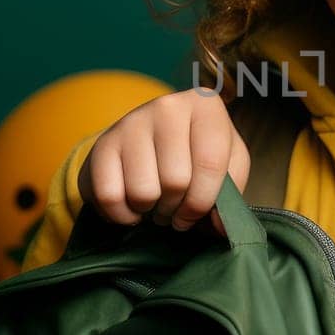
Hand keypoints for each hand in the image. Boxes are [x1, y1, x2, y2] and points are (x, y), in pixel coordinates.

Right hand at [78, 88, 250, 236]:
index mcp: (205, 106)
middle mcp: (168, 106)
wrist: (151, 139)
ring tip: (155, 203)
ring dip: (150, 211)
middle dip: (176, 208)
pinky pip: (109, 196)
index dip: (203, 203)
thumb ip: (231, 196)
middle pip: (175, 181)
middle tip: (174, 207)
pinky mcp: (102, 143)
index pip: (210, 164)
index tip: (195, 214)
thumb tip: (221, 228)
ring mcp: (132, 122)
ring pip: (143, 192)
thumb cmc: (196, 154)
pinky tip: (132, 206)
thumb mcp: (227, 165)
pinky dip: (122, 214)